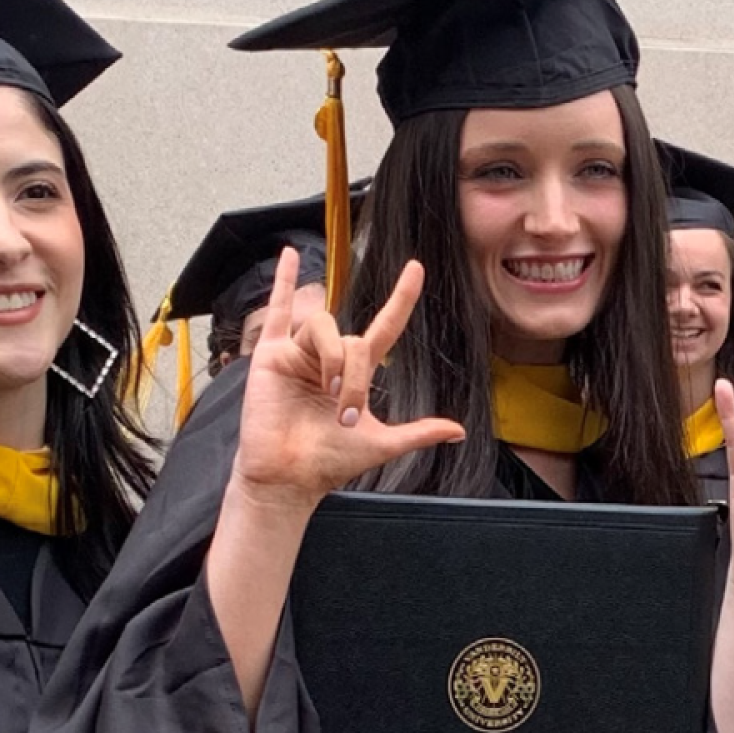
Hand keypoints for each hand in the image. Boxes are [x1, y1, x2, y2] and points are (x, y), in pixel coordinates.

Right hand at [228, 251, 464, 512]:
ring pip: (323, 327)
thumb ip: (419, 432)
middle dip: (356, 375)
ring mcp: (300, 354)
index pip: (384, 327)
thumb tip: (460, 432)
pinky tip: (290, 255)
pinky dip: (284, 282)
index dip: (401, 299)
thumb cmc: (327, 463)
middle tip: (346, 412)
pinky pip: (278, 311)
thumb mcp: (381, 444)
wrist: (288, 477)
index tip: (416, 270)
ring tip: (326, 391)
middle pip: (353, 340)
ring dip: (331, 357)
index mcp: (356, 373)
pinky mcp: (272, 355)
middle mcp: (329, 358)